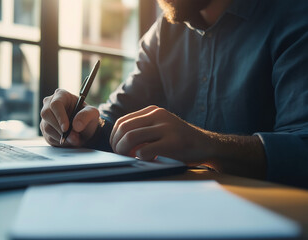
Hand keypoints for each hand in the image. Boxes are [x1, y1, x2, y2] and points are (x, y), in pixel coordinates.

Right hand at [40, 89, 99, 146]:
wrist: (84, 129)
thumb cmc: (87, 117)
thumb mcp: (92, 114)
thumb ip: (86, 116)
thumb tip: (76, 126)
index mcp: (61, 95)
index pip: (56, 104)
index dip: (60, 116)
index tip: (66, 128)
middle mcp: (50, 103)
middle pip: (46, 114)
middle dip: (59, 128)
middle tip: (72, 137)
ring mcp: (46, 116)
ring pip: (47, 127)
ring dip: (61, 136)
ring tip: (75, 138)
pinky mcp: (44, 128)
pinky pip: (48, 137)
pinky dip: (60, 141)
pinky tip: (68, 140)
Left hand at [110, 105, 266, 177]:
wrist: (206, 145)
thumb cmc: (178, 141)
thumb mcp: (159, 128)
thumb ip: (141, 130)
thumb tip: (116, 142)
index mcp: (152, 111)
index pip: (122, 121)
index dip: (114, 137)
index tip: (116, 148)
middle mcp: (158, 115)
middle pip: (124, 129)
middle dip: (116, 145)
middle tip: (120, 155)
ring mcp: (166, 127)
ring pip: (131, 137)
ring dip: (124, 151)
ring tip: (130, 158)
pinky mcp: (174, 141)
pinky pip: (146, 149)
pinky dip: (140, 156)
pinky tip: (145, 159)